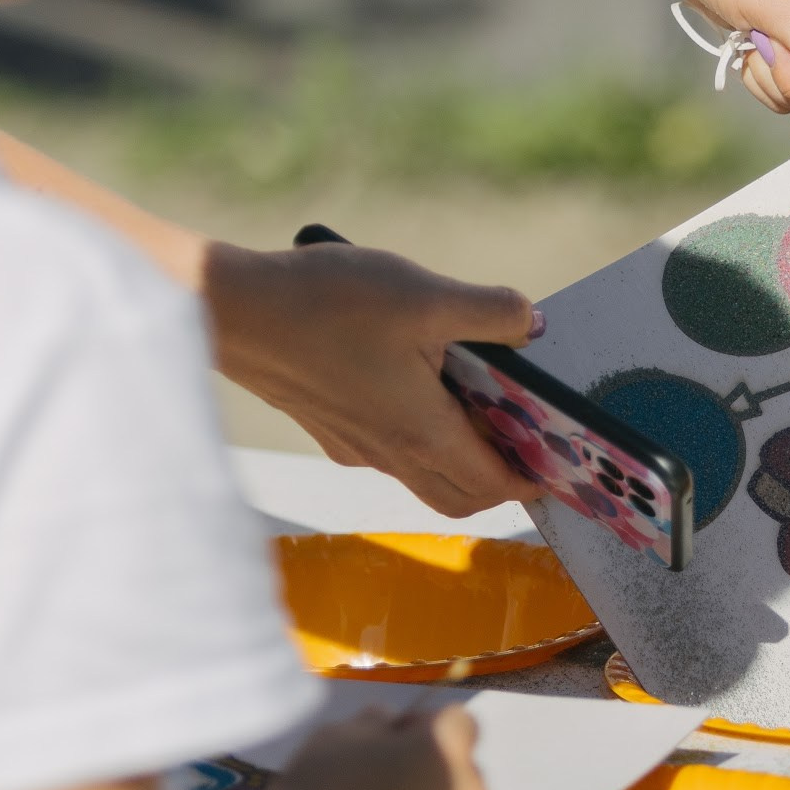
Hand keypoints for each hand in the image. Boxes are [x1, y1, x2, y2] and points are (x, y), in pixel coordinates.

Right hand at [203, 240, 540, 515]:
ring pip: (420, 471)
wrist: (230, 309)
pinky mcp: (326, 424)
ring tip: (478, 399)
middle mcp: (388, 454)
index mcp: (422, 435)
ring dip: (456, 452)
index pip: (492, 485)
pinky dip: (416, 432)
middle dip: (498, 480)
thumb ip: (491, 312)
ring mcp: (352, 444)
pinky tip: (415, 375)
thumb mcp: (426, 296)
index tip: (559, 466)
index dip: (532, 481)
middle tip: (527, 442)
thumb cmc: (326, 305)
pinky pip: (385, 448)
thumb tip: (534, 323)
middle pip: (458, 493)